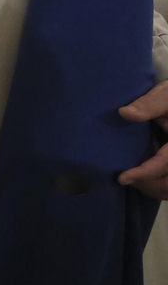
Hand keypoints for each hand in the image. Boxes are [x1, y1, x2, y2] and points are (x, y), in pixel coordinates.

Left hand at [119, 81, 167, 199]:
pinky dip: (155, 187)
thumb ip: (149, 104)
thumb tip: (124, 113)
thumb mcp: (165, 97)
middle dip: (145, 183)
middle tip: (123, 177)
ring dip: (150, 188)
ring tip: (130, 178)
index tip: (122, 178)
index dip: (144, 173)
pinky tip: (140, 179)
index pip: (165, 163)